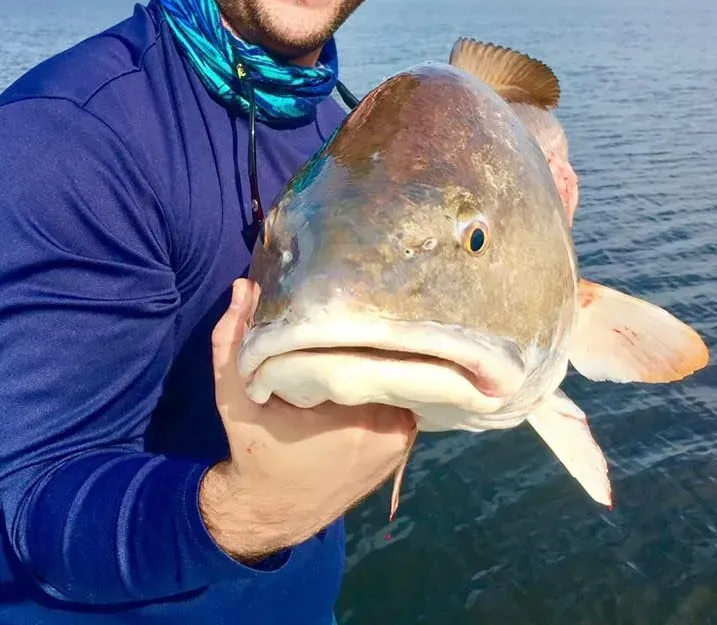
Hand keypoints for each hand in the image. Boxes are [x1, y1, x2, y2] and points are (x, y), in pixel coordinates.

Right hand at [200, 279, 415, 561]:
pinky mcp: (402, 447)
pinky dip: (389, 383)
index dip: (362, 319)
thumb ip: (232, 341)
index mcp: (353, 416)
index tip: (349, 296)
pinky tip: (373, 366)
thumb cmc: (254, 447)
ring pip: (400, 379)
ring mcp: (401, 440)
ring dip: (383, 359)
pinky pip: (403, 399)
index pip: (372, 348)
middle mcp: (388, 429)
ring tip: (365, 330)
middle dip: (373, 336)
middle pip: (390, 361)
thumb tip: (245, 286)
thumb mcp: (234, 395)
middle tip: (358, 305)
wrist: (271, 509)